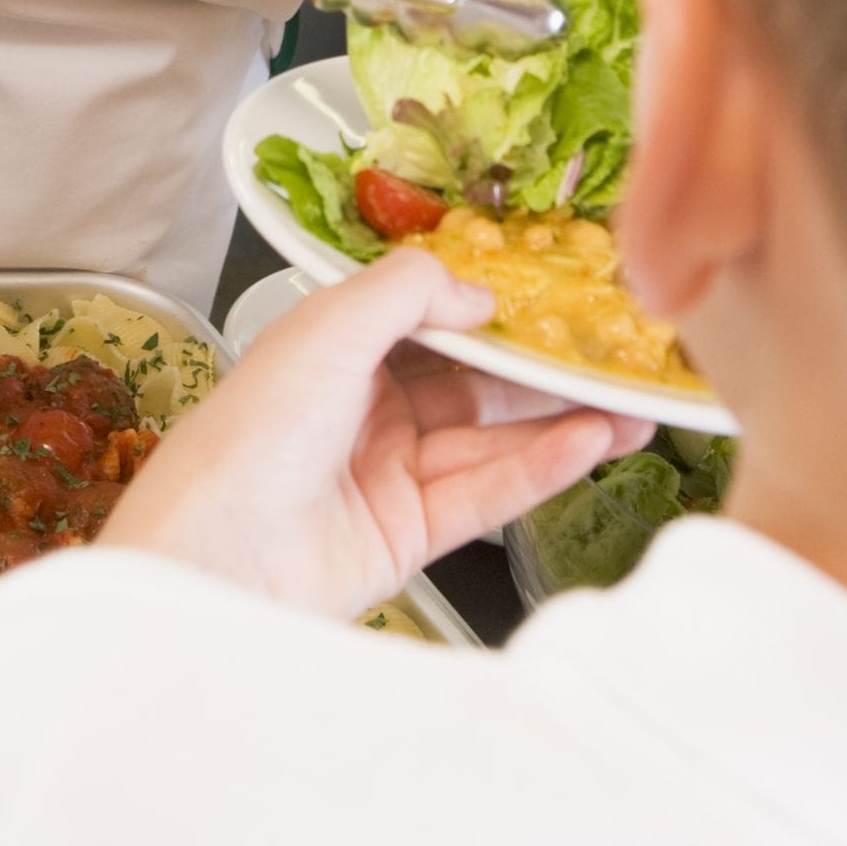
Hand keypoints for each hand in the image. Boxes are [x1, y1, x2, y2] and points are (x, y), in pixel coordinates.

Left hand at [101, 249, 651, 617]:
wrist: (215, 554)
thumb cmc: (247, 436)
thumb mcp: (327, 327)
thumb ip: (408, 292)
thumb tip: (479, 291)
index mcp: (334, 349)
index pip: (431, 323)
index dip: (495, 313)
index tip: (560, 303)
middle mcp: (362, 408)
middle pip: (473, 384)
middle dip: (545, 374)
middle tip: (614, 362)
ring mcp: (387, 473)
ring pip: (491, 440)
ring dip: (560, 423)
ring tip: (631, 408)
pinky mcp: (407, 535)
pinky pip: (486, 494)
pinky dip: (540, 469)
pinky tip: (588, 445)